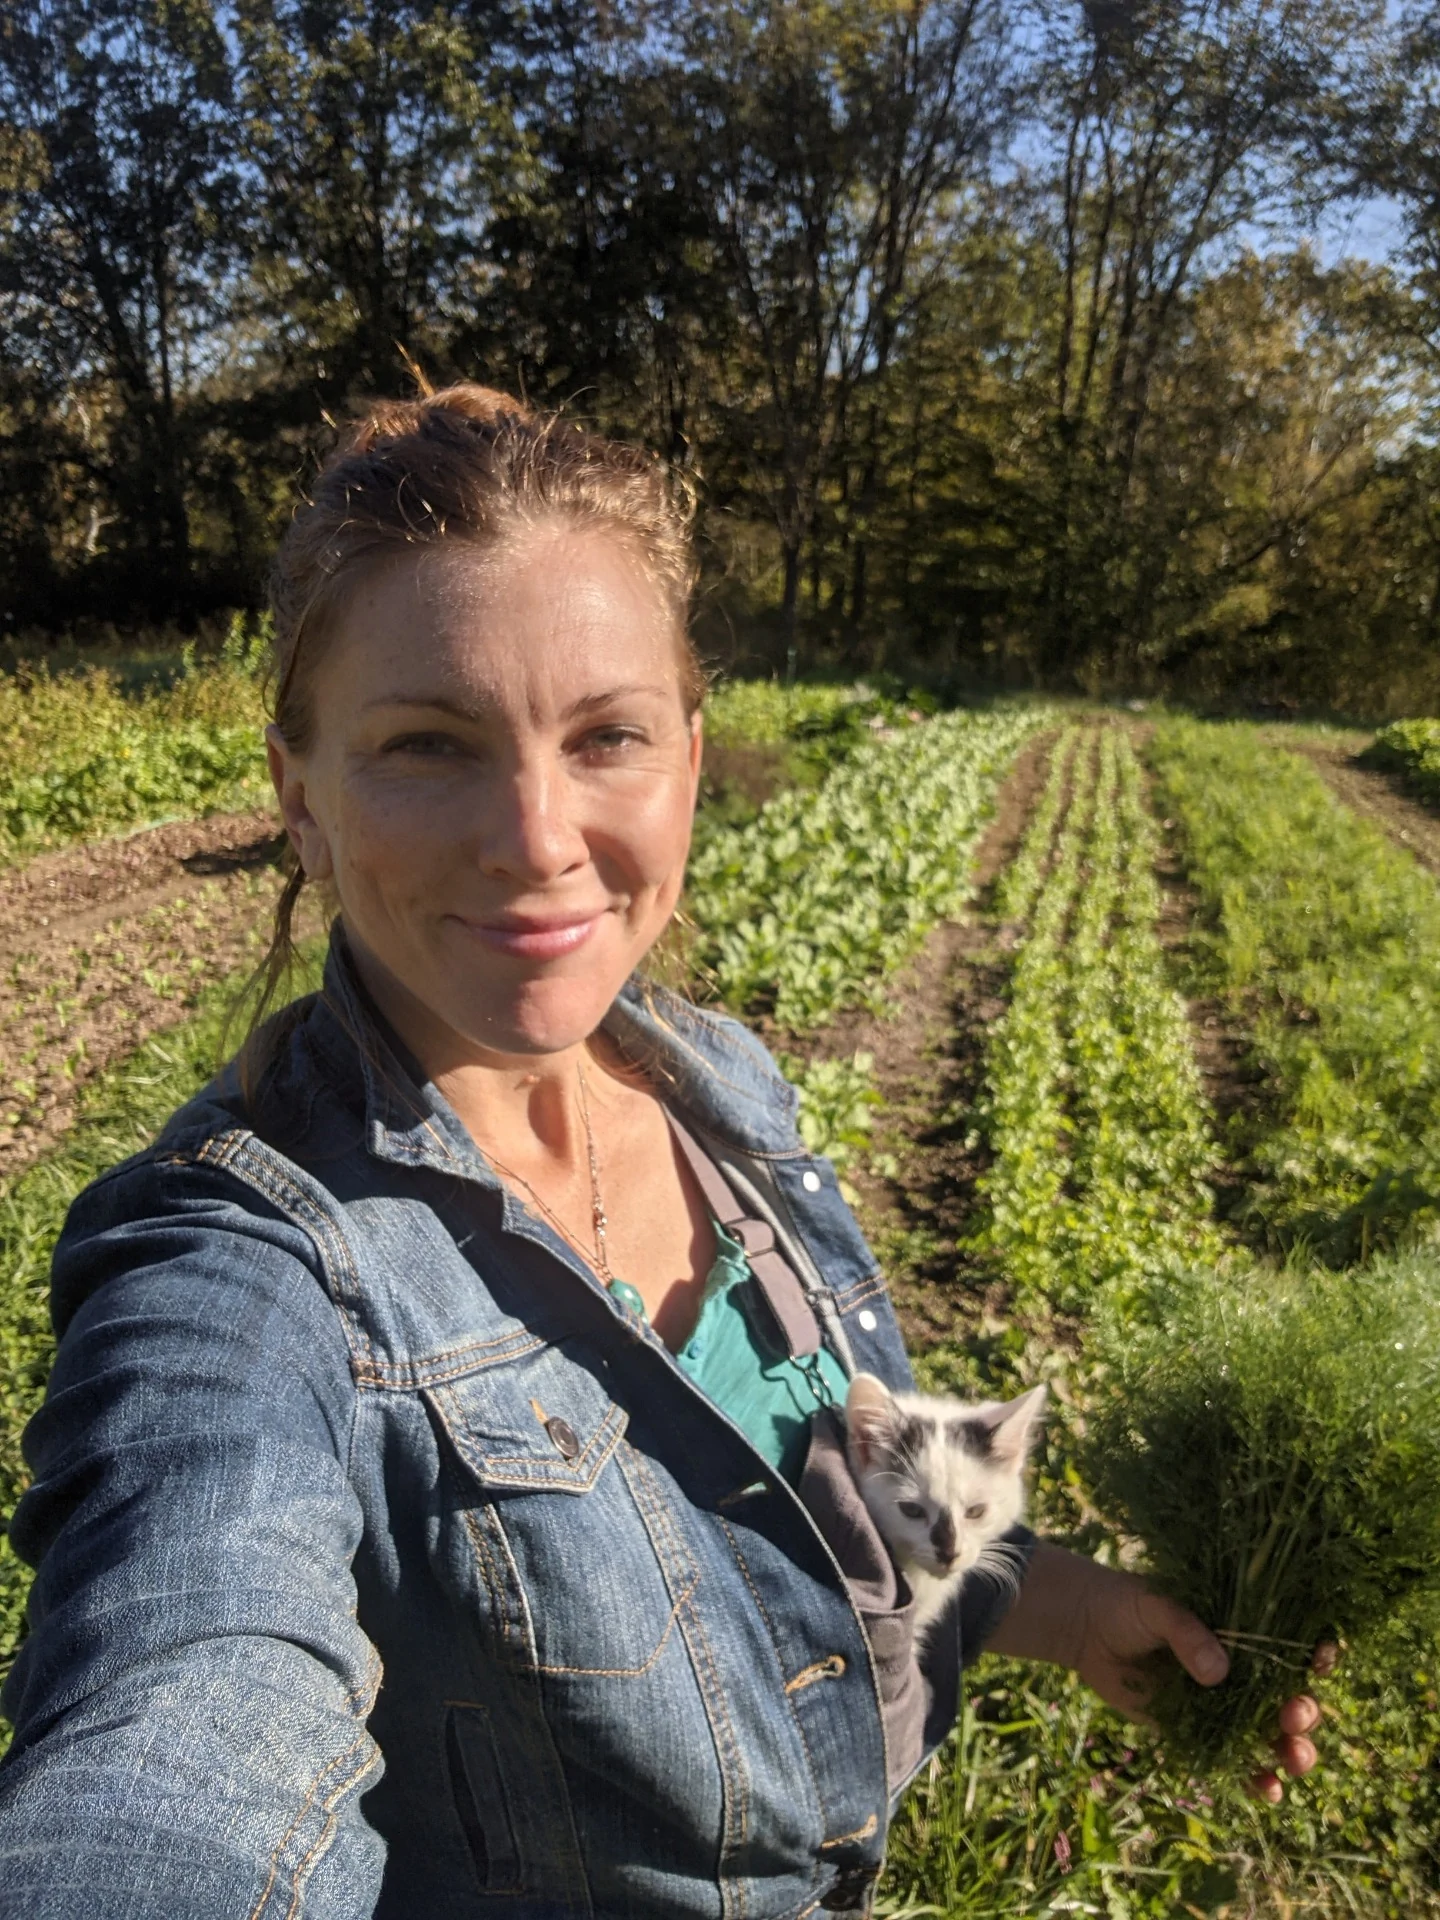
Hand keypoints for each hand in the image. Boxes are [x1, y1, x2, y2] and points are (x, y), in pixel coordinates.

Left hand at [987, 1544, 1323, 1797]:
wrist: (1086, 1629)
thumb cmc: (1127, 1604)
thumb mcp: (1157, 1606)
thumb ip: (1186, 1632)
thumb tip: (1218, 1673)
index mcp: (1242, 1629)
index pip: (1292, 1644)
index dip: (1314, 1654)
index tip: (1320, 1660)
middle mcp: (1242, 1670)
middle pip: (1289, 1696)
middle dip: (1302, 1711)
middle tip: (1292, 1716)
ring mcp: (1224, 1704)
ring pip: (1272, 1734)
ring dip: (1292, 1751)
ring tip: (1293, 1760)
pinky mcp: (1200, 1732)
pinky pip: (1237, 1760)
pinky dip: (1257, 1778)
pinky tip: (1269, 1790)